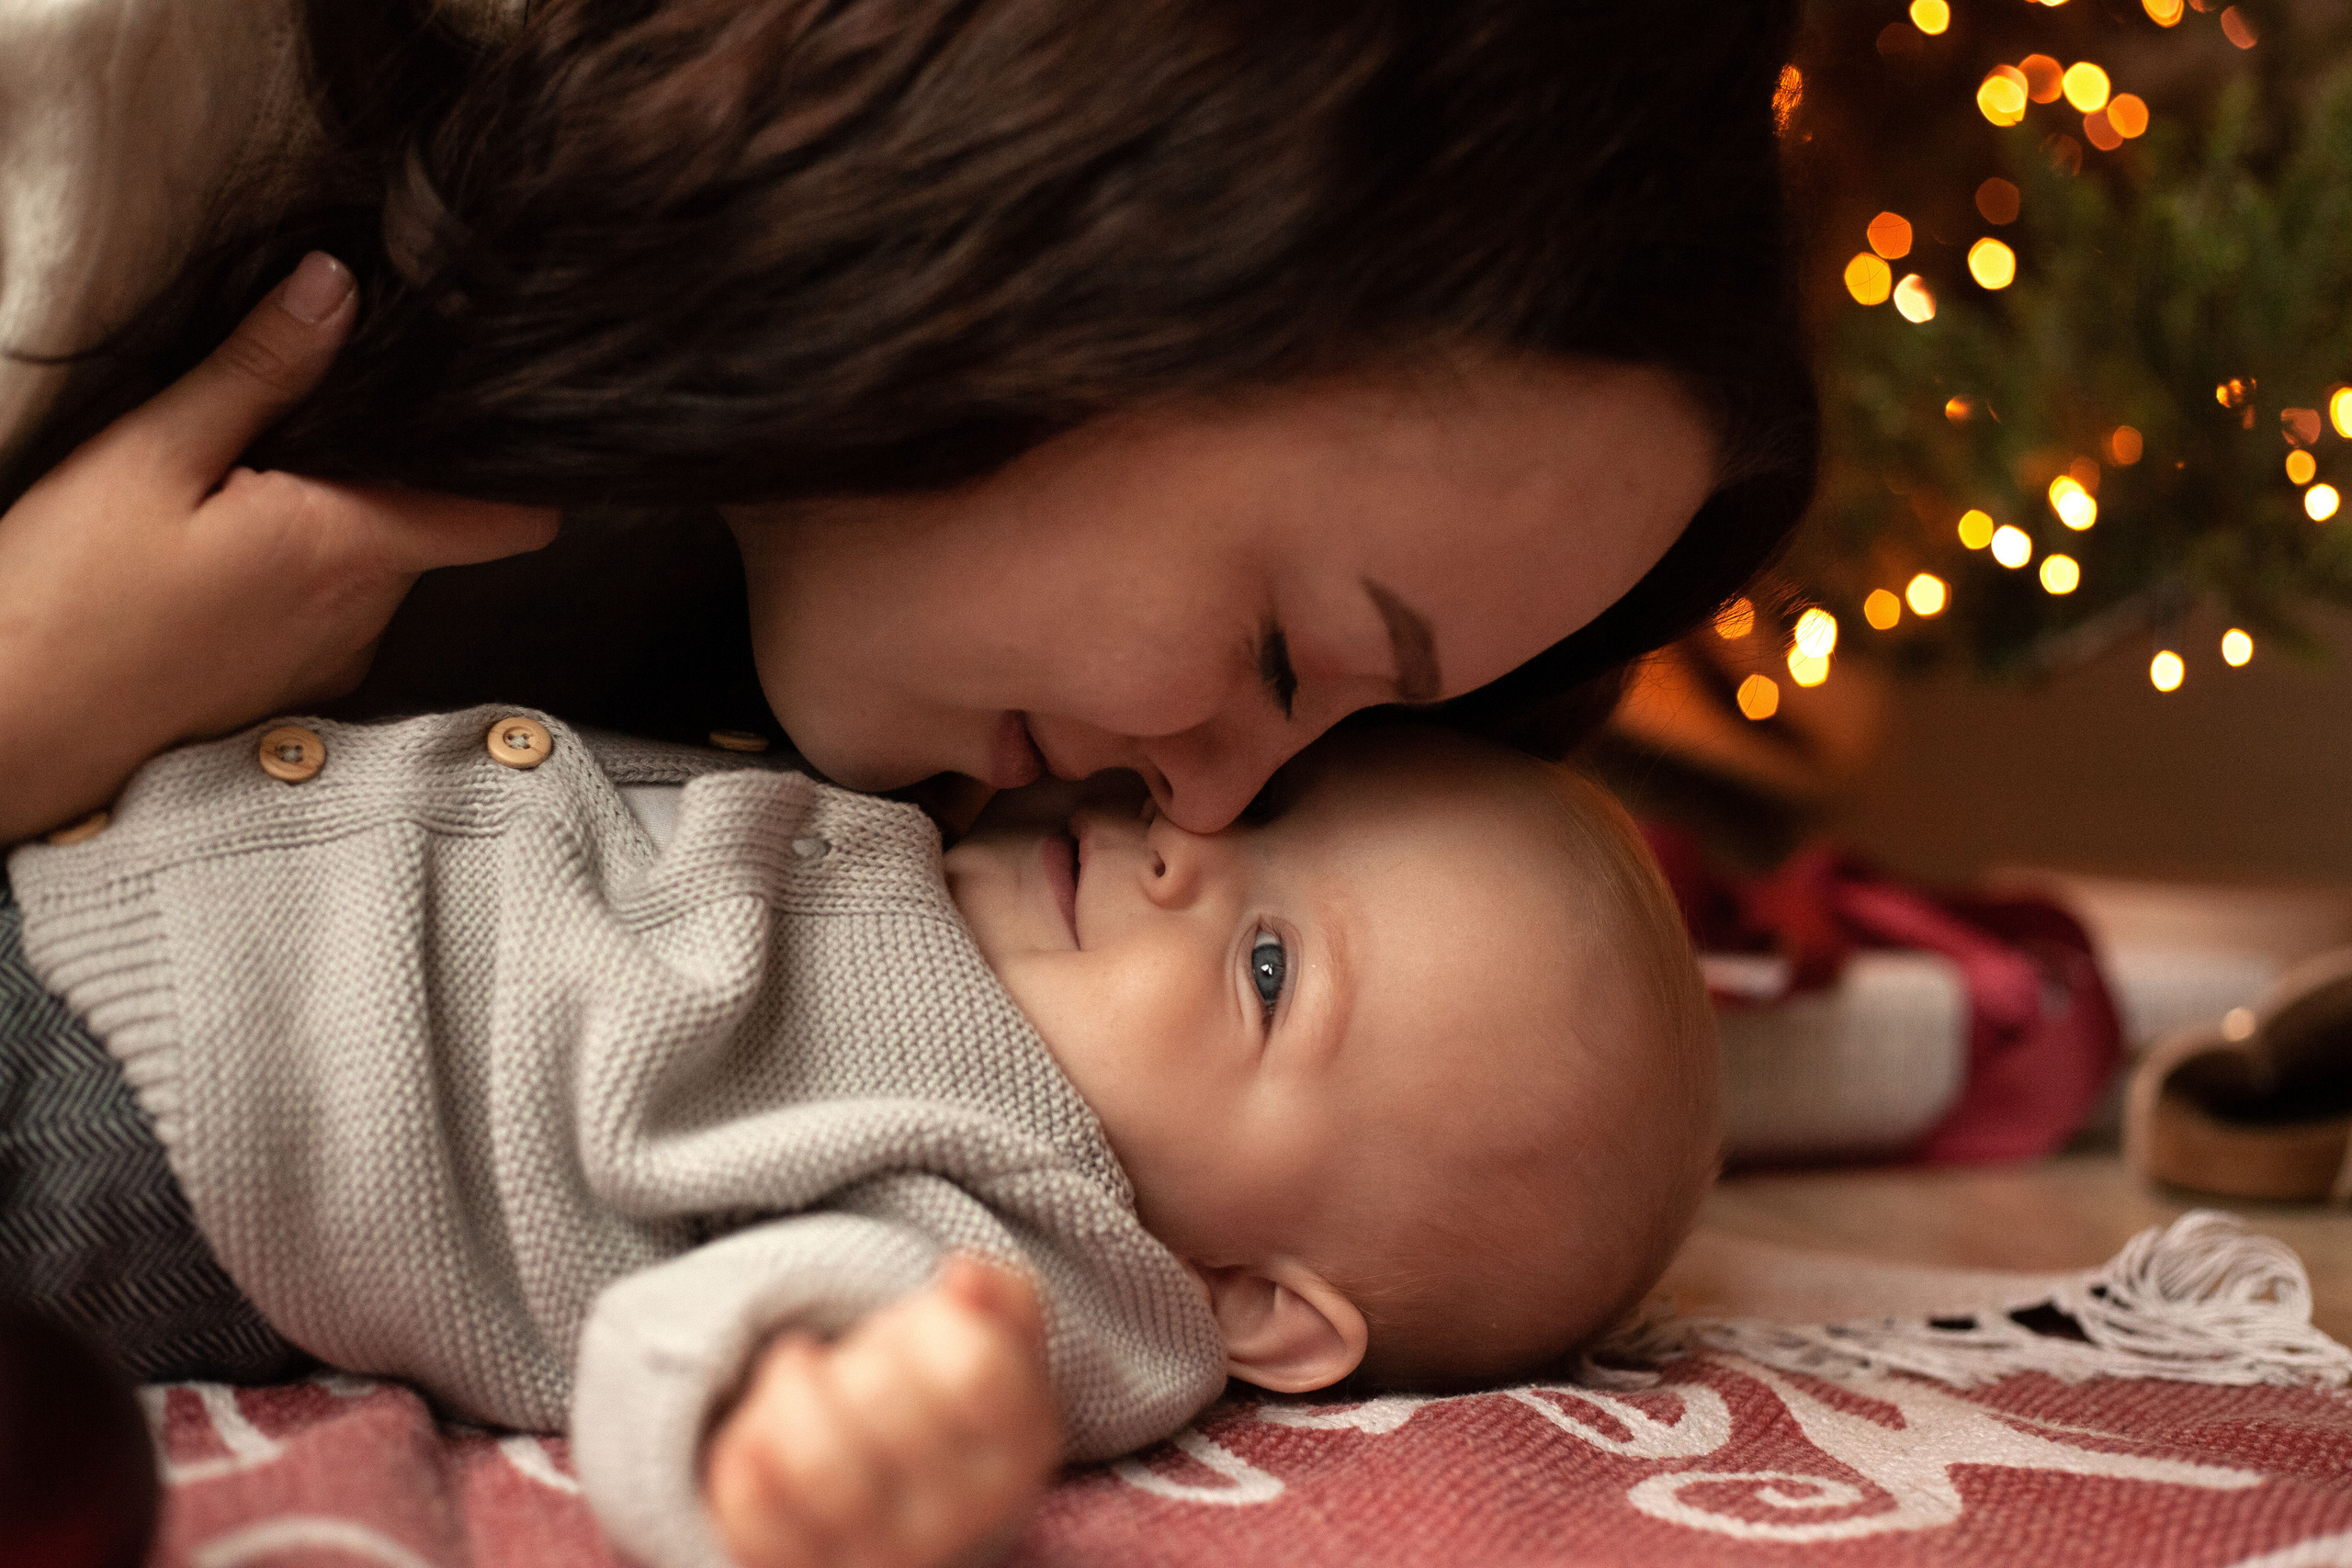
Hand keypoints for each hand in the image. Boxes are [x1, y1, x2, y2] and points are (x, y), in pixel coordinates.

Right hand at [0, 252, 557, 842]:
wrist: (9, 732)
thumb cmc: (65, 597)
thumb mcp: (151, 456)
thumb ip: (259, 372)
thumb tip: (338, 288)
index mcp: (351, 548)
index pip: (509, 520)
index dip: (524, 468)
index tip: (505, 418)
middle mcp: (365, 615)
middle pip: (428, 525)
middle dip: (384, 472)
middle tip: (303, 422)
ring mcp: (332, 661)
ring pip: (374, 564)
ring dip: (333, 521)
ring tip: (244, 489)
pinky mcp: (293, 690)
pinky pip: (329, 610)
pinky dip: (297, 572)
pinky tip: (219, 557)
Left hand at [704, 1258, 1063, 1567]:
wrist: (914, 1515)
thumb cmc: (949, 1406)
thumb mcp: (1001, 1349)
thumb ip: (1005, 1297)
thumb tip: (964, 1277)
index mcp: (1021, 1451)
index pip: (976, 1368)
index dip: (924, 1324)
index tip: (908, 1322)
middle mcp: (960, 1519)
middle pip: (883, 1401)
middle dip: (854, 1354)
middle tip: (848, 1355)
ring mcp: (880, 1557)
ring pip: (814, 1463)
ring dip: (786, 1391)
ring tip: (793, 1375)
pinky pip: (750, 1506)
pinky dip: (742, 1447)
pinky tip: (759, 1432)